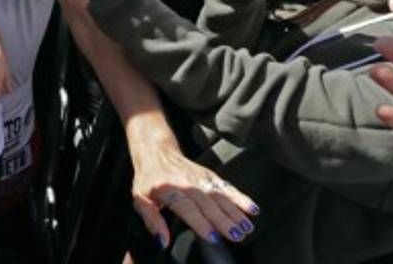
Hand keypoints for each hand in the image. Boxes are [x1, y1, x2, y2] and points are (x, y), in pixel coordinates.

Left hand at [131, 141, 258, 247]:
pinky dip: (240, 197)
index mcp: (168, 189)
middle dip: (224, 220)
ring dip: (235, 211)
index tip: (213, 237)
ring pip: (220, 195)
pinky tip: (252, 208)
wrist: (157, 151)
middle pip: (208, 203)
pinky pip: (226, 187)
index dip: (200, 223)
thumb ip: (152, 221)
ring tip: (247, 226)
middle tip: (237, 235)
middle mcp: (187, 182)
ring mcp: (200, 178)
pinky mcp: (209, 175)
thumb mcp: (140, 200)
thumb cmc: (148, 179)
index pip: (187, 207)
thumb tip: (163, 241)